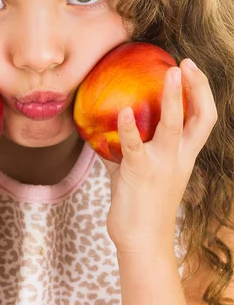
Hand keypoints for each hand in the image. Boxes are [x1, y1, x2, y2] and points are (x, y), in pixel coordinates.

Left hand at [100, 59, 217, 254]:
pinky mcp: (140, 173)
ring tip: (171, 72)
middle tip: (186, 63)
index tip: (191, 68)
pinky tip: (124, 112)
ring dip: (173, 97)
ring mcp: (162, 164)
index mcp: (184, 154)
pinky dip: (129, 128)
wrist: (142, 242)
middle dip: (198, 87)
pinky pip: (135, 146)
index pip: (203, 118)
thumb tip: (103, 125)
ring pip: (173, 125)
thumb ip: (128, 146)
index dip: (201, 91)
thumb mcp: (140, 168)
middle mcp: (180, 157)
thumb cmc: (141, 203)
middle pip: (200, 117)